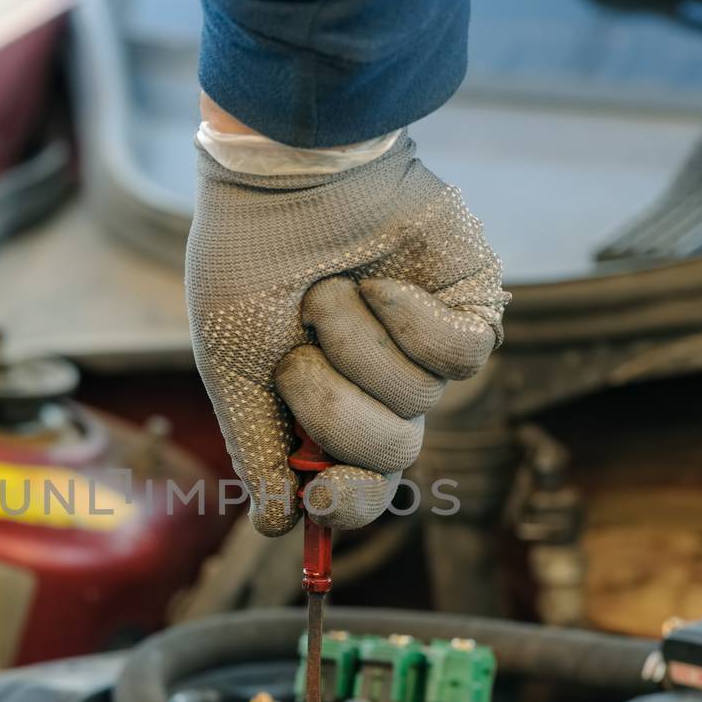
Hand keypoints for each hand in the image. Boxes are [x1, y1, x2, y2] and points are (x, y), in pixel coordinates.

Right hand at [186, 132, 506, 533]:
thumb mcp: (231, 366)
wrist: (284, 174)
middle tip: (299, 354)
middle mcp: (381, 389)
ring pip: (417, 404)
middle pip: (389, 458)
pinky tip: (382, 283)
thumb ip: (257, 448)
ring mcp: (428, 352)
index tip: (320, 497)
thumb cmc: (248, 260)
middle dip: (335, 409)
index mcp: (326, 409)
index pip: (356, 490)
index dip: (346, 506)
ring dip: (358, 347)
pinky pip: (459, 358)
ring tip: (330, 292)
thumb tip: (278, 526)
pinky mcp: (470, 310)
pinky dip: (410, 322)